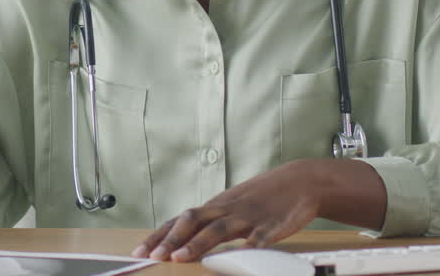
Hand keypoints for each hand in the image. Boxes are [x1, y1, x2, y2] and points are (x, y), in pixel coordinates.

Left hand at [131, 159, 384, 261]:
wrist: (300, 181)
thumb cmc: (261, 198)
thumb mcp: (231, 207)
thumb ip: (210, 223)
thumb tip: (182, 240)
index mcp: (215, 207)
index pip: (180, 220)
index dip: (159, 235)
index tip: (139, 251)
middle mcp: (226, 209)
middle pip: (193, 221)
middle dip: (170, 240)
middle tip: (152, 257)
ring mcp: (248, 216)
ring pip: (219, 229)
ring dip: (197, 243)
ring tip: (179, 258)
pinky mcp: (272, 225)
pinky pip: (260, 236)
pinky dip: (249, 246)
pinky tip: (241, 257)